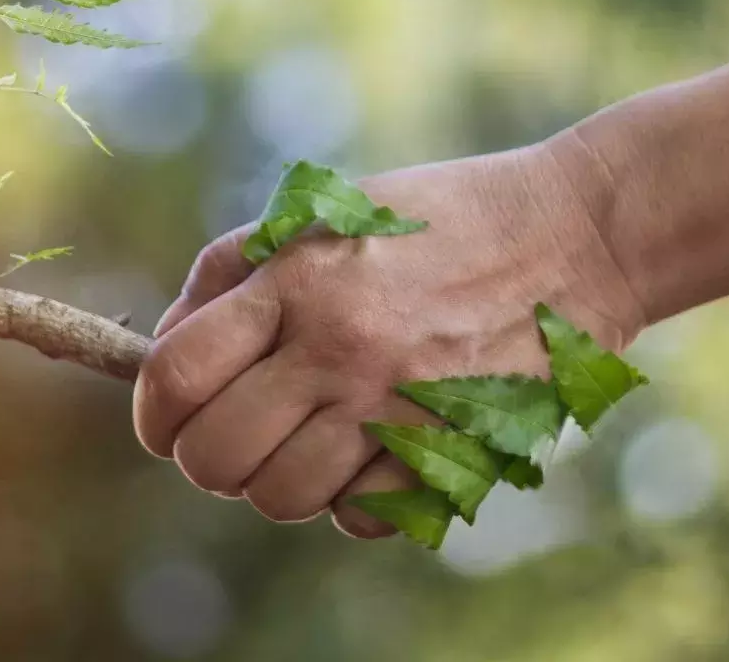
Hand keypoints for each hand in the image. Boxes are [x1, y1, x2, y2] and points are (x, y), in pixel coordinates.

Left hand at [132, 133, 643, 537]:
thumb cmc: (437, 219)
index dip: (152, 414)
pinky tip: (372, 450)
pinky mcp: (451, 450)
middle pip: (216, 456)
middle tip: (236, 435)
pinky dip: (351, 497)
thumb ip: (234, 272)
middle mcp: (340, 347)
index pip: (175, 377)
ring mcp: (397, 407)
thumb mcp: (326, 212)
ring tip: (309, 439)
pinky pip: (358, 516)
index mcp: (298, 281)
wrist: (576, 236)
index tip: (166, 420)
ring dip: (278, 480)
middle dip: (208, 457)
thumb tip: (162, 347)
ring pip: (280, 498)